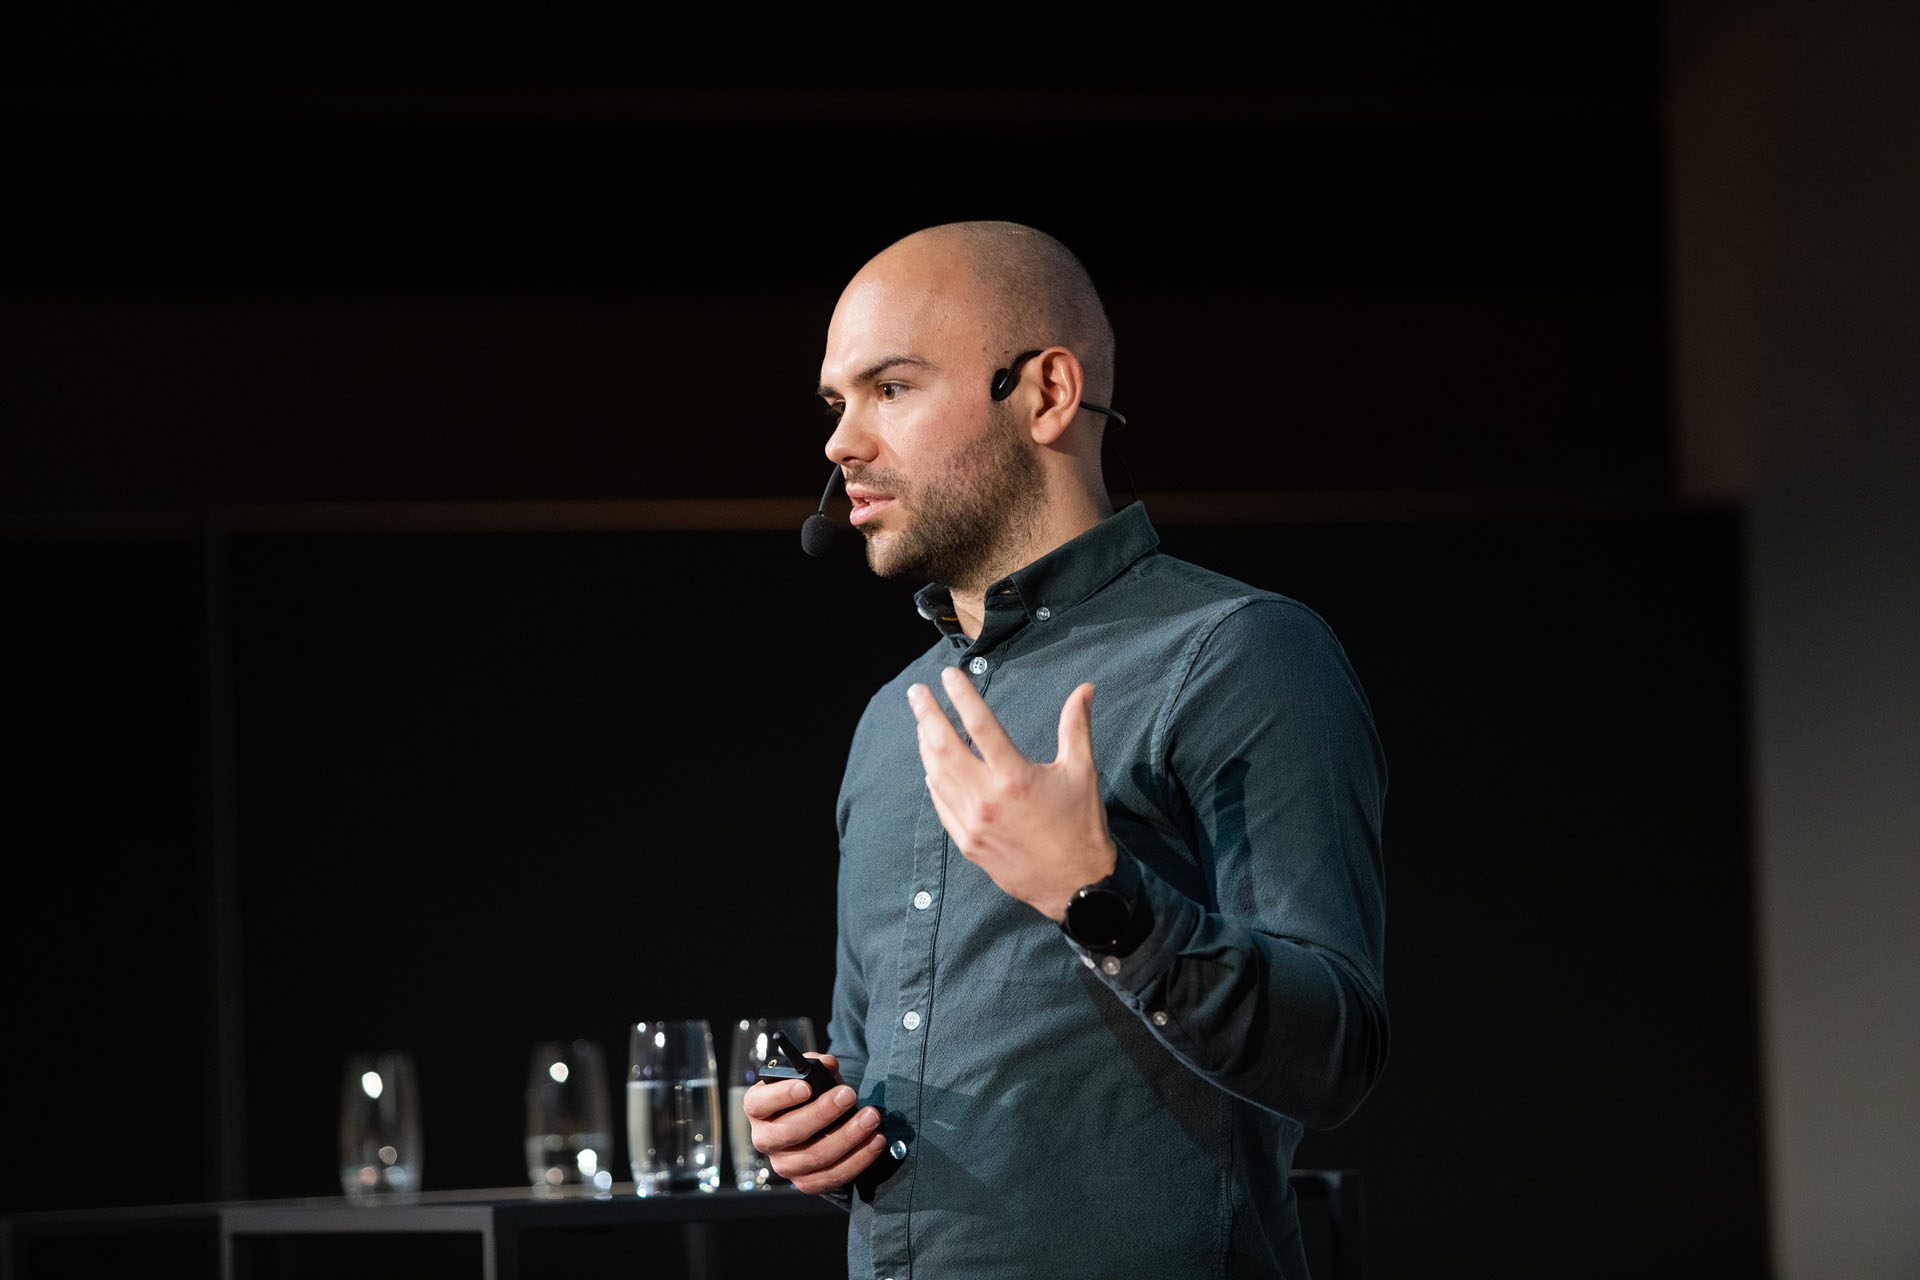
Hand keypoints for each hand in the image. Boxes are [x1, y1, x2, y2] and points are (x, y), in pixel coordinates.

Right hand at [741, 1052, 885, 1194]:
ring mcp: (784, 1165)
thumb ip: (816, 1064)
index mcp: (758, 1108)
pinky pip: (831, 1177)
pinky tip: (875, 1141)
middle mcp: (765, 1139)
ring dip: (848, 1137)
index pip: (759, 1103)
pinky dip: (858, 1159)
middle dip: (823, 1113)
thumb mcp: (809, 1074)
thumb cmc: (809, 1095)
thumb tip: (828, 1065)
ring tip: (871, 1117)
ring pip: (814, 1157)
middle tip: (848, 1095)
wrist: (818, 1124)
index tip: (807, 1087)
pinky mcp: (805, 1182)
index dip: (780, 1096)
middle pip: (790, 1132)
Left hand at [908, 667, 1116, 920]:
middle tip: (916, 693)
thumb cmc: (1081, 826)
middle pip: (944, 747)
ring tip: (921, 723)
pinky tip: (931, 767)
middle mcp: (987, 798)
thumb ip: (1076, 726)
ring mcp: (973, 823)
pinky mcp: (968, 843)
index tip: (947, 676)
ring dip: (925, 746)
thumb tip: (1085, 688)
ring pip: (937, 776)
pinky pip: (941, 805)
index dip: (961, 696)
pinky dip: (933, 781)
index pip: (980, 725)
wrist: (1075, 887)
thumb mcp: (1082, 772)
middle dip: (926, 715)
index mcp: (1015, 776)